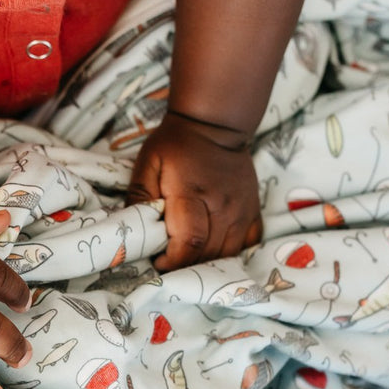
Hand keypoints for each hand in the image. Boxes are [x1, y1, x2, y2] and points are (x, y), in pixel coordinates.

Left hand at [128, 112, 262, 269]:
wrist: (215, 124)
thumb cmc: (176, 144)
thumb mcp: (148, 163)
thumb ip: (140, 197)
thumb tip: (136, 230)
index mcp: (192, 194)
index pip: (189, 242)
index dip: (172, 261)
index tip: (158, 260)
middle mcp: (222, 206)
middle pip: (207, 253)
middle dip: (185, 265)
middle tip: (169, 258)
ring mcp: (241, 210)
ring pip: (228, 253)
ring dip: (205, 261)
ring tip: (188, 254)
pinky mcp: (252, 210)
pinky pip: (247, 244)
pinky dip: (230, 252)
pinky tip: (213, 247)